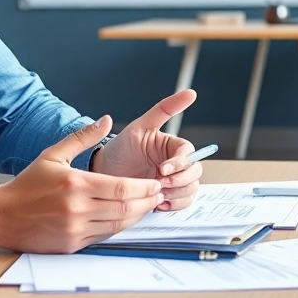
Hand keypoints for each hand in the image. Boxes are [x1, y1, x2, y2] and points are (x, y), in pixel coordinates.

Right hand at [0, 116, 163, 252]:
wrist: (1, 216)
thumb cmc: (27, 184)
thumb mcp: (53, 154)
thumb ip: (83, 137)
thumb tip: (107, 120)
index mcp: (75, 184)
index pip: (121, 188)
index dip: (144, 187)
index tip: (155, 182)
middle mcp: (77, 209)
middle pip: (125, 207)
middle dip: (147, 201)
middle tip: (158, 193)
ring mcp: (75, 230)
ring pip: (118, 224)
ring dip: (137, 215)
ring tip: (147, 204)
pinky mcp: (72, 245)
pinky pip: (104, 236)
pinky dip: (119, 226)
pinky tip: (126, 216)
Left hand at [90, 90, 202, 211]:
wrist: (103, 173)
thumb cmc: (120, 147)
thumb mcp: (141, 126)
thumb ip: (165, 109)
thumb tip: (190, 92)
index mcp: (172, 146)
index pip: (189, 153)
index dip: (180, 163)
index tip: (162, 169)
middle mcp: (176, 163)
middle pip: (195, 173)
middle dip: (180, 181)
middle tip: (159, 184)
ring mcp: (173, 181)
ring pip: (191, 189)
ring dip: (178, 194)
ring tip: (157, 194)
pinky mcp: (167, 197)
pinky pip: (183, 203)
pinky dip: (174, 205)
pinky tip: (158, 202)